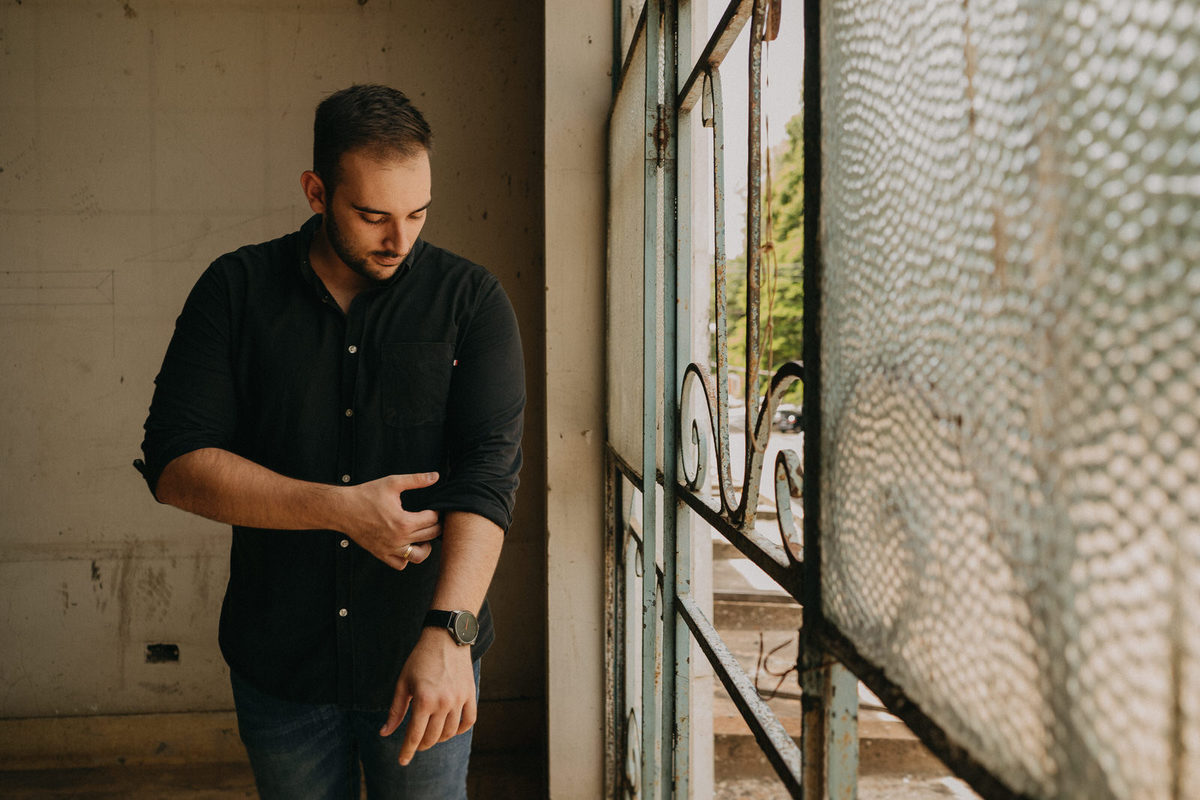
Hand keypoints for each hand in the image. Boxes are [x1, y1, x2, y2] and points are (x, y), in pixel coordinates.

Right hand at [339, 472, 442, 569]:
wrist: (343, 509)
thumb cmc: (366, 494)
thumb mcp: (393, 483)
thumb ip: (416, 480)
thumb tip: (435, 476)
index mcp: (404, 521)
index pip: (433, 520)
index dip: (437, 512)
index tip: (435, 508)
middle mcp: (399, 538)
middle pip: (430, 536)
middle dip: (436, 526)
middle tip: (434, 519)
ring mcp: (390, 549)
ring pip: (418, 556)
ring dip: (425, 546)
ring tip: (423, 535)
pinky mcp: (381, 554)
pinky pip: (400, 564)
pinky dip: (406, 558)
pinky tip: (407, 544)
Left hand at [379, 629, 476, 764]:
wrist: (446, 637)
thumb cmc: (420, 659)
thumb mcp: (403, 683)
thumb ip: (395, 710)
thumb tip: (385, 733)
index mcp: (423, 700)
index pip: (414, 735)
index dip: (407, 751)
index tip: (402, 762)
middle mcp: (443, 703)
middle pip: (432, 737)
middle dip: (421, 745)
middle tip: (415, 744)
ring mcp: (459, 699)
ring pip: (450, 732)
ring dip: (439, 738)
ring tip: (431, 734)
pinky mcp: (470, 694)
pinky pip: (469, 721)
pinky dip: (459, 729)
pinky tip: (450, 728)